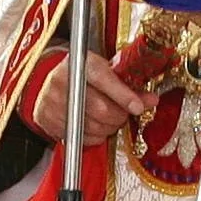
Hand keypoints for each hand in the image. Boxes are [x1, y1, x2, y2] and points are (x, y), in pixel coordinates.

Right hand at [27, 48, 157, 144]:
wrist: (47, 84)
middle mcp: (62, 80)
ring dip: (108, 128)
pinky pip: (82, 137)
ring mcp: (52, 102)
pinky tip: (95, 126)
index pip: (103, 78)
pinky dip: (95, 136)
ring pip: (93, 126)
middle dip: (119, 116)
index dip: (123, 95)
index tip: (138, 107)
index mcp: (79, 62)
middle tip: (123, 114)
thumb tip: (152, 100)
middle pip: (100, 108)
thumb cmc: (83, 77)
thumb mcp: (104, 71)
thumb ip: (128, 84)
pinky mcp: (48, 120)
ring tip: (109, 119)